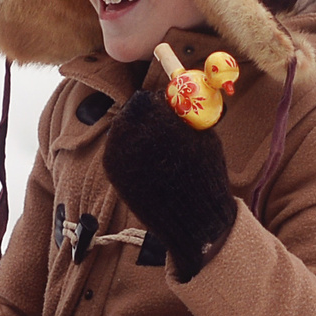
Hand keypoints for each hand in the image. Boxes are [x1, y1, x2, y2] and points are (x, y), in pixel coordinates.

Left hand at [100, 88, 237, 280]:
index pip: (146, 99)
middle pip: (131, 114)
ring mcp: (117, 151)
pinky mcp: (111, 170)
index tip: (163, 110)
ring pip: (121, 132)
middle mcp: (131, 131)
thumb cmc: (204, 174)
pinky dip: (128, 153)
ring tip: (154, 150)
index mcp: (155, 118)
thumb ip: (183, 115)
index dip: (155, 104)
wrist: (192, 217)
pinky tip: (146, 163)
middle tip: (156, 127)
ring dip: (134, 135)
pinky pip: (116, 151)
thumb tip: (172, 99)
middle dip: (143, 118)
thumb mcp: (202, 136)